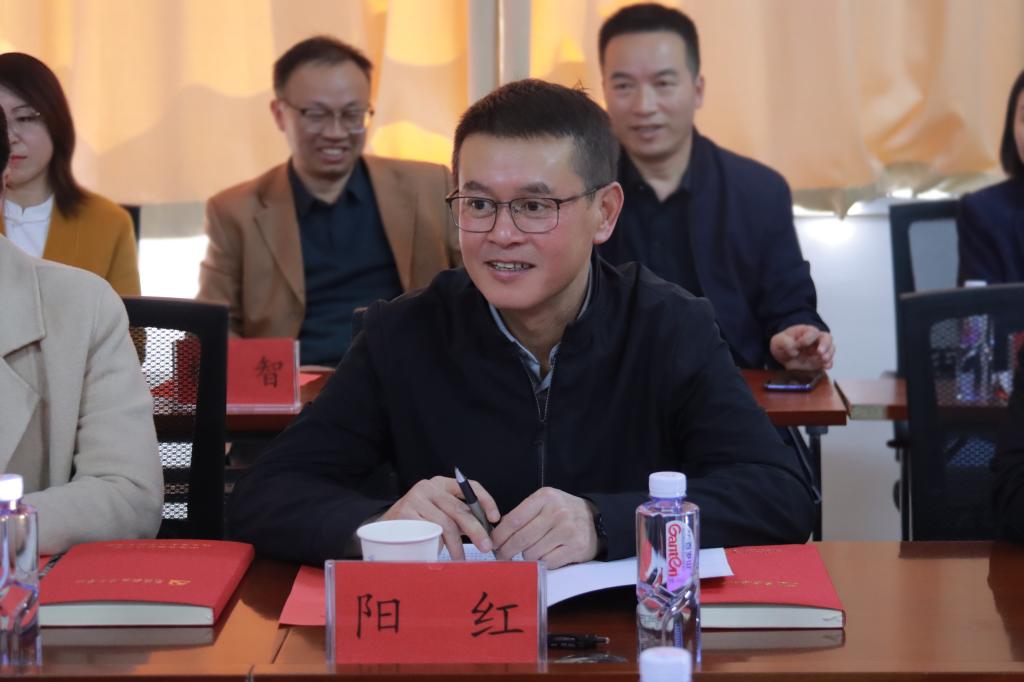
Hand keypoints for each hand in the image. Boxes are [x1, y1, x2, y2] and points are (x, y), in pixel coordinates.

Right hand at [379, 476, 500, 559]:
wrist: (385, 528)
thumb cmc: (419, 522)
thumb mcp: (441, 513)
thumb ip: (459, 516)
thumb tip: (487, 533)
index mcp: (442, 483)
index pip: (470, 486)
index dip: (486, 501)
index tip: (495, 518)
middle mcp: (429, 486)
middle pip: (459, 509)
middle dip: (476, 530)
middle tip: (486, 547)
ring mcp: (415, 499)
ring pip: (446, 524)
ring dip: (457, 545)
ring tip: (461, 559)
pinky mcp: (405, 513)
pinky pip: (429, 532)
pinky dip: (438, 545)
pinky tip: (440, 554)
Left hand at [490, 487, 597, 568]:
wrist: (597, 520)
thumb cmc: (565, 512)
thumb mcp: (546, 503)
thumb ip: (525, 514)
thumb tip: (499, 533)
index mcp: (545, 497)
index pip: (514, 519)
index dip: (499, 535)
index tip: (492, 544)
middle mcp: (556, 512)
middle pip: (521, 538)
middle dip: (506, 551)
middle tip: (501, 557)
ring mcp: (567, 530)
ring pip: (532, 552)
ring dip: (526, 557)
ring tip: (528, 554)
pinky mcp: (575, 547)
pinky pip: (548, 562)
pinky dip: (542, 563)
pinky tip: (543, 557)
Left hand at [770, 325, 834, 370]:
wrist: (783, 354)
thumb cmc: (782, 344)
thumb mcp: (779, 341)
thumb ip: (786, 343)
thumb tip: (795, 351)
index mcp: (805, 331)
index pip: (812, 332)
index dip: (807, 339)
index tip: (799, 345)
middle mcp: (816, 339)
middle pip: (827, 338)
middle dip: (825, 345)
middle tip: (820, 353)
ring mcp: (819, 350)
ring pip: (830, 349)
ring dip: (829, 355)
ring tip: (824, 360)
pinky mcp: (820, 361)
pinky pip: (828, 361)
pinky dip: (828, 364)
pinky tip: (825, 367)